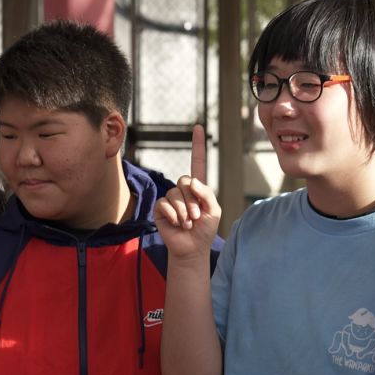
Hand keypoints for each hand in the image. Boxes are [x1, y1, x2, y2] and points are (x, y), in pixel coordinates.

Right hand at [154, 125, 220, 261]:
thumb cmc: (205, 229)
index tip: (198, 127)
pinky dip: (173, 215)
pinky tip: (177, 224)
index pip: (197, 162)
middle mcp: (183, 189)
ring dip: (184, 211)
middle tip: (195, 217)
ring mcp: (171, 198)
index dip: (198, 145)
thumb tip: (192, 181)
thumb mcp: (214, 210)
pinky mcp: (161, 208)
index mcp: (198, 187)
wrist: (192, 248)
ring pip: (175, 194)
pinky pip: (164, 204)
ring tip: (187, 223)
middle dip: (192, 201)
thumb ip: (207, 193)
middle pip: (185, 180)